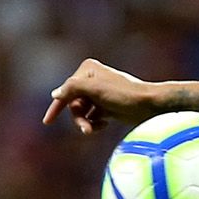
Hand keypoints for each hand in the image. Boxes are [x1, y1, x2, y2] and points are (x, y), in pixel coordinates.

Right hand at [42, 58, 159, 133]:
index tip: (47, 122)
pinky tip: (104, 125)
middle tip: (86, 129)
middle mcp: (92, 79)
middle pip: (73, 103)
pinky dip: (95, 123)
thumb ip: (72, 89)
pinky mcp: (107, 107)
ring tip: (94, 129)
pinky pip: (92, 118)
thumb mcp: (94, 89)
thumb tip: (55, 94)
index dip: (56, 106)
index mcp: (87, 70)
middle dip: (78, 117)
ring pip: (82, 112)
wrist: (150, 105)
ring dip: (86, 122)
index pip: (66, 90)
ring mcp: (100, 94)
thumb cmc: (124, 95)